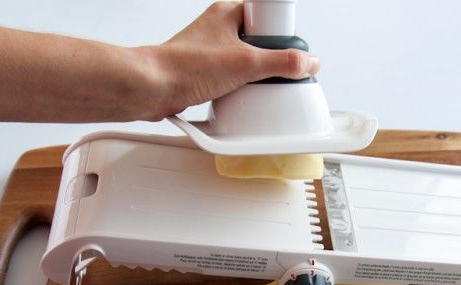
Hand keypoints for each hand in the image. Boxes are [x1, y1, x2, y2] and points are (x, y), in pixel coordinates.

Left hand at [139, 1, 320, 118]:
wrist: (152, 89)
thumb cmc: (184, 67)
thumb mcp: (245, 64)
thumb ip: (282, 62)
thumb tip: (307, 62)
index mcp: (229, 13)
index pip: (270, 16)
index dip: (282, 36)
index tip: (287, 53)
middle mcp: (221, 29)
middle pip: (262, 41)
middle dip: (269, 61)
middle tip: (268, 72)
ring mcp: (213, 51)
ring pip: (247, 61)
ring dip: (253, 76)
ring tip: (251, 85)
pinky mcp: (207, 71)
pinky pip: (233, 77)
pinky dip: (239, 87)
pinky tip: (238, 95)